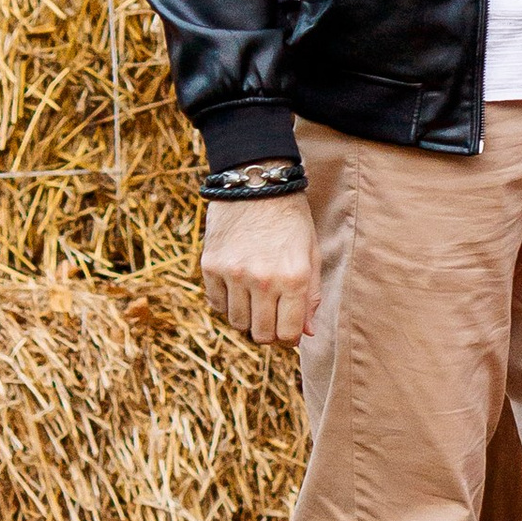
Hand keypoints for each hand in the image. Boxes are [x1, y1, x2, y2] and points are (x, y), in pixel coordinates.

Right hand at [202, 192, 318, 348]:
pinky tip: (236, 288)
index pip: (287, 333)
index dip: (288, 337)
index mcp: (293, 278)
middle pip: (260, 333)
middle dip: (268, 332)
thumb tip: (306, 333)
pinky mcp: (211, 265)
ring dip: (246, 318)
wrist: (256, 182)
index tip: (287, 330)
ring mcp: (233, 273)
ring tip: (254, 301)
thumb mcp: (310, 254)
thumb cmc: (290, 218)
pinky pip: (216, 303)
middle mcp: (263, 280)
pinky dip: (227, 303)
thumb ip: (310, 296)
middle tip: (270, 318)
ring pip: (236, 322)